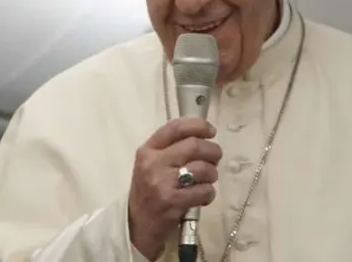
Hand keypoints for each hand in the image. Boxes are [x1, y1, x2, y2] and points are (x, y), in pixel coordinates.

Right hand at [128, 117, 221, 260]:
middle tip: (215, 159)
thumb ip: (171, 149)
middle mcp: (153, 163)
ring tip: (208, 179)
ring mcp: (161, 182)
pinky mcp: (172, 201)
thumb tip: (204, 137)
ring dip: (212, 174)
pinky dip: (209, 193)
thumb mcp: (151, 165)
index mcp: (148, 150)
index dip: (198, 125)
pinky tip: (203, 196)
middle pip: (194, 145)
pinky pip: (203, 190)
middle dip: (212, 151)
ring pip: (202, 168)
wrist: (136, 226)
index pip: (175, 127)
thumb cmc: (149, 192)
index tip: (211, 131)